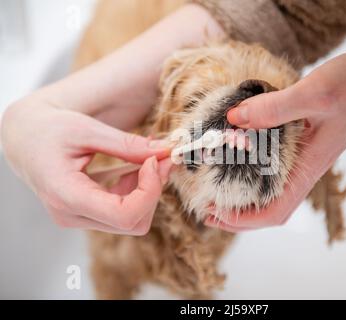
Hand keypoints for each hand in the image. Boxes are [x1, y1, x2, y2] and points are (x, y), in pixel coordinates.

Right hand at [1, 101, 172, 234]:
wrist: (24, 137)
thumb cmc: (48, 129)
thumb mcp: (87, 129)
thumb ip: (127, 144)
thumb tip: (164, 151)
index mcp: (67, 196)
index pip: (124, 215)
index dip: (150, 190)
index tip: (154, 160)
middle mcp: (72, 215)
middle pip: (133, 222)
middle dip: (154, 190)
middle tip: (161, 157)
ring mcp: (78, 217)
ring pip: (131, 219)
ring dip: (148, 189)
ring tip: (150, 156)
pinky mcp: (86, 212)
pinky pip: (122, 210)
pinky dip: (137, 188)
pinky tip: (139, 163)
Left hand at [205, 30, 345, 231]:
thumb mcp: (313, 94)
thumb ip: (273, 109)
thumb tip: (234, 119)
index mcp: (309, 166)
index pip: (275, 211)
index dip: (243, 220)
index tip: (214, 214)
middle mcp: (306, 166)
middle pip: (269, 205)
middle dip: (237, 212)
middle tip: (205, 202)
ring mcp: (305, 154)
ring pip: (270, 185)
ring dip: (243, 190)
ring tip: (214, 183)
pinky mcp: (304, 139)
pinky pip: (274, 161)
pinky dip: (253, 162)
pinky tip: (238, 149)